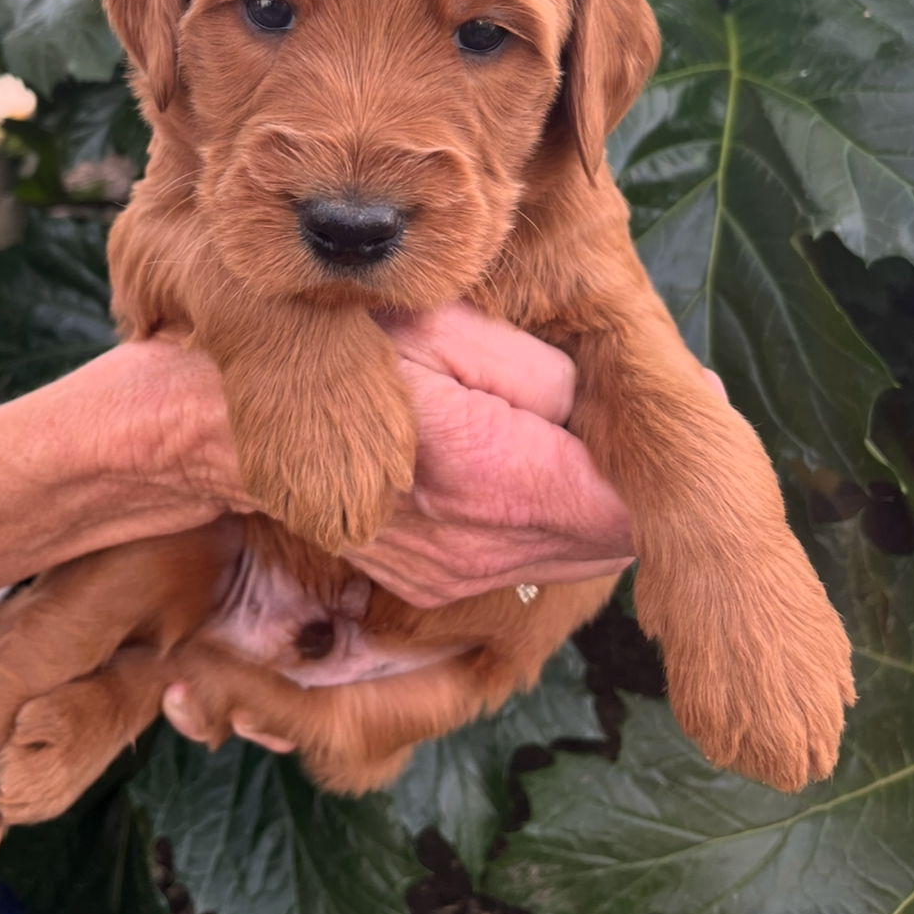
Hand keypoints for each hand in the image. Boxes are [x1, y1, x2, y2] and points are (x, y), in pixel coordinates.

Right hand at [160, 302, 637, 743]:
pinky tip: (525, 454)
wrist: (222, 433)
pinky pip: (523, 551)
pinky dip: (545, 511)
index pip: (625, 500)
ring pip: (570, 544)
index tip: (692, 397)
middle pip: (608, 530)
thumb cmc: (326, 361)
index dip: (667, 456)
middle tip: (642, 400)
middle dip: (632, 471)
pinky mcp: (436, 578)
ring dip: (590, 492)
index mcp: (494, 478)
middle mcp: (482, 547)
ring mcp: (457, 574)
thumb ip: (541, 377)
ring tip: (581, 420)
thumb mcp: (442, 335)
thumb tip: (605, 405)